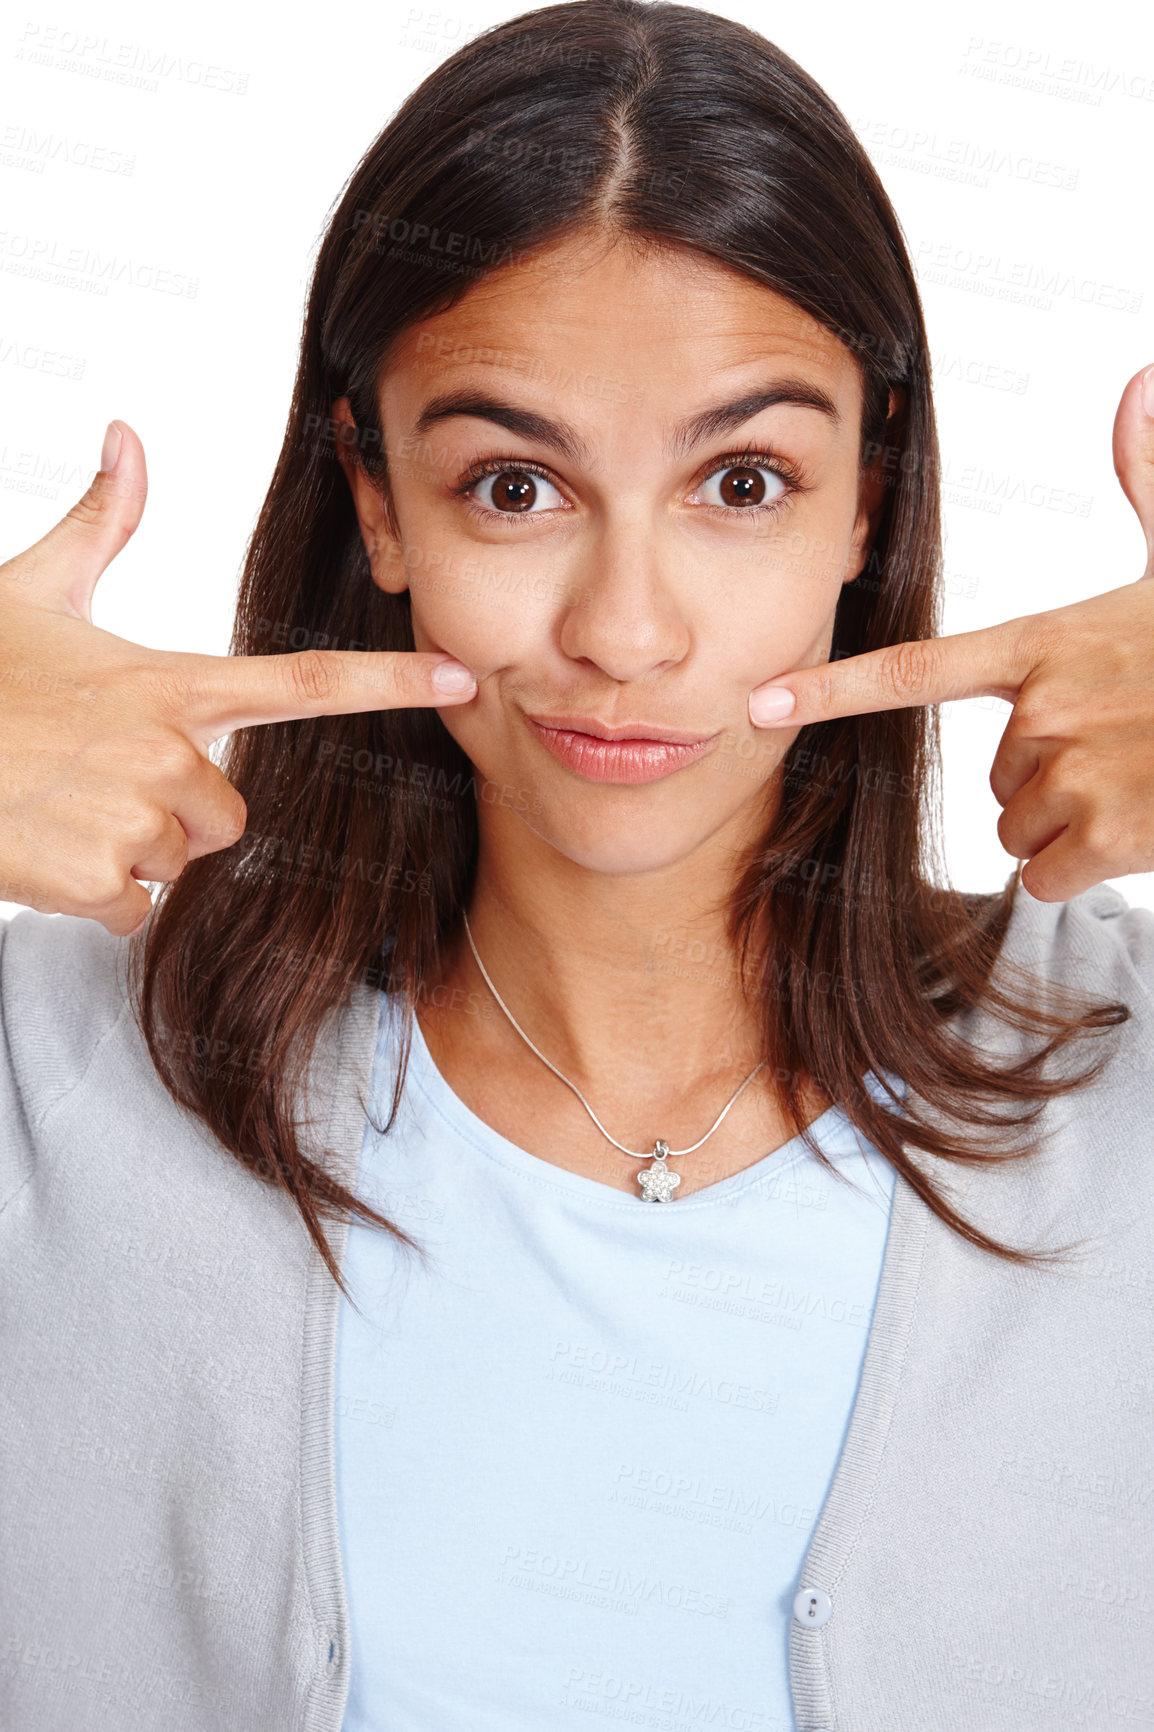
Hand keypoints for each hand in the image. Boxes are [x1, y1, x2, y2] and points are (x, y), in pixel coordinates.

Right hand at [0, 420, 477, 936]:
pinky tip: (43, 848)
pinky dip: (93, 896)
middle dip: (175, 813)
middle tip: (96, 779)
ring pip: (179, 862)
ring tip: (63, 805)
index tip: (459, 676)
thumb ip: (101, 524)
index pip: (302, 680)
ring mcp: (135, 815)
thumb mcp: (33, 590)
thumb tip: (126, 432)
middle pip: (232, 815)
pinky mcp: (97, 876)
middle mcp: (167, 749)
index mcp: (169, 681)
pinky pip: (134, 909)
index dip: (386, 680)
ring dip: (129, 852)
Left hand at [746, 365, 1153, 902]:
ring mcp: (1075, 770)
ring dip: (1070, 820)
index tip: (761, 704)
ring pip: (1017, 824)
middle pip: (994, 773)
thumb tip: (1139, 383)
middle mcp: (1048, 706)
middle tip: (1125, 744)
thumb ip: (1150, 485)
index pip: (915, 669)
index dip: (832, 689)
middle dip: (1047, 774)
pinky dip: (1082, 865)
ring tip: (1140, 778)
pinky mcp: (1108, 833)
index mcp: (1048, 642)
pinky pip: (1042, 873)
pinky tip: (1139, 827)